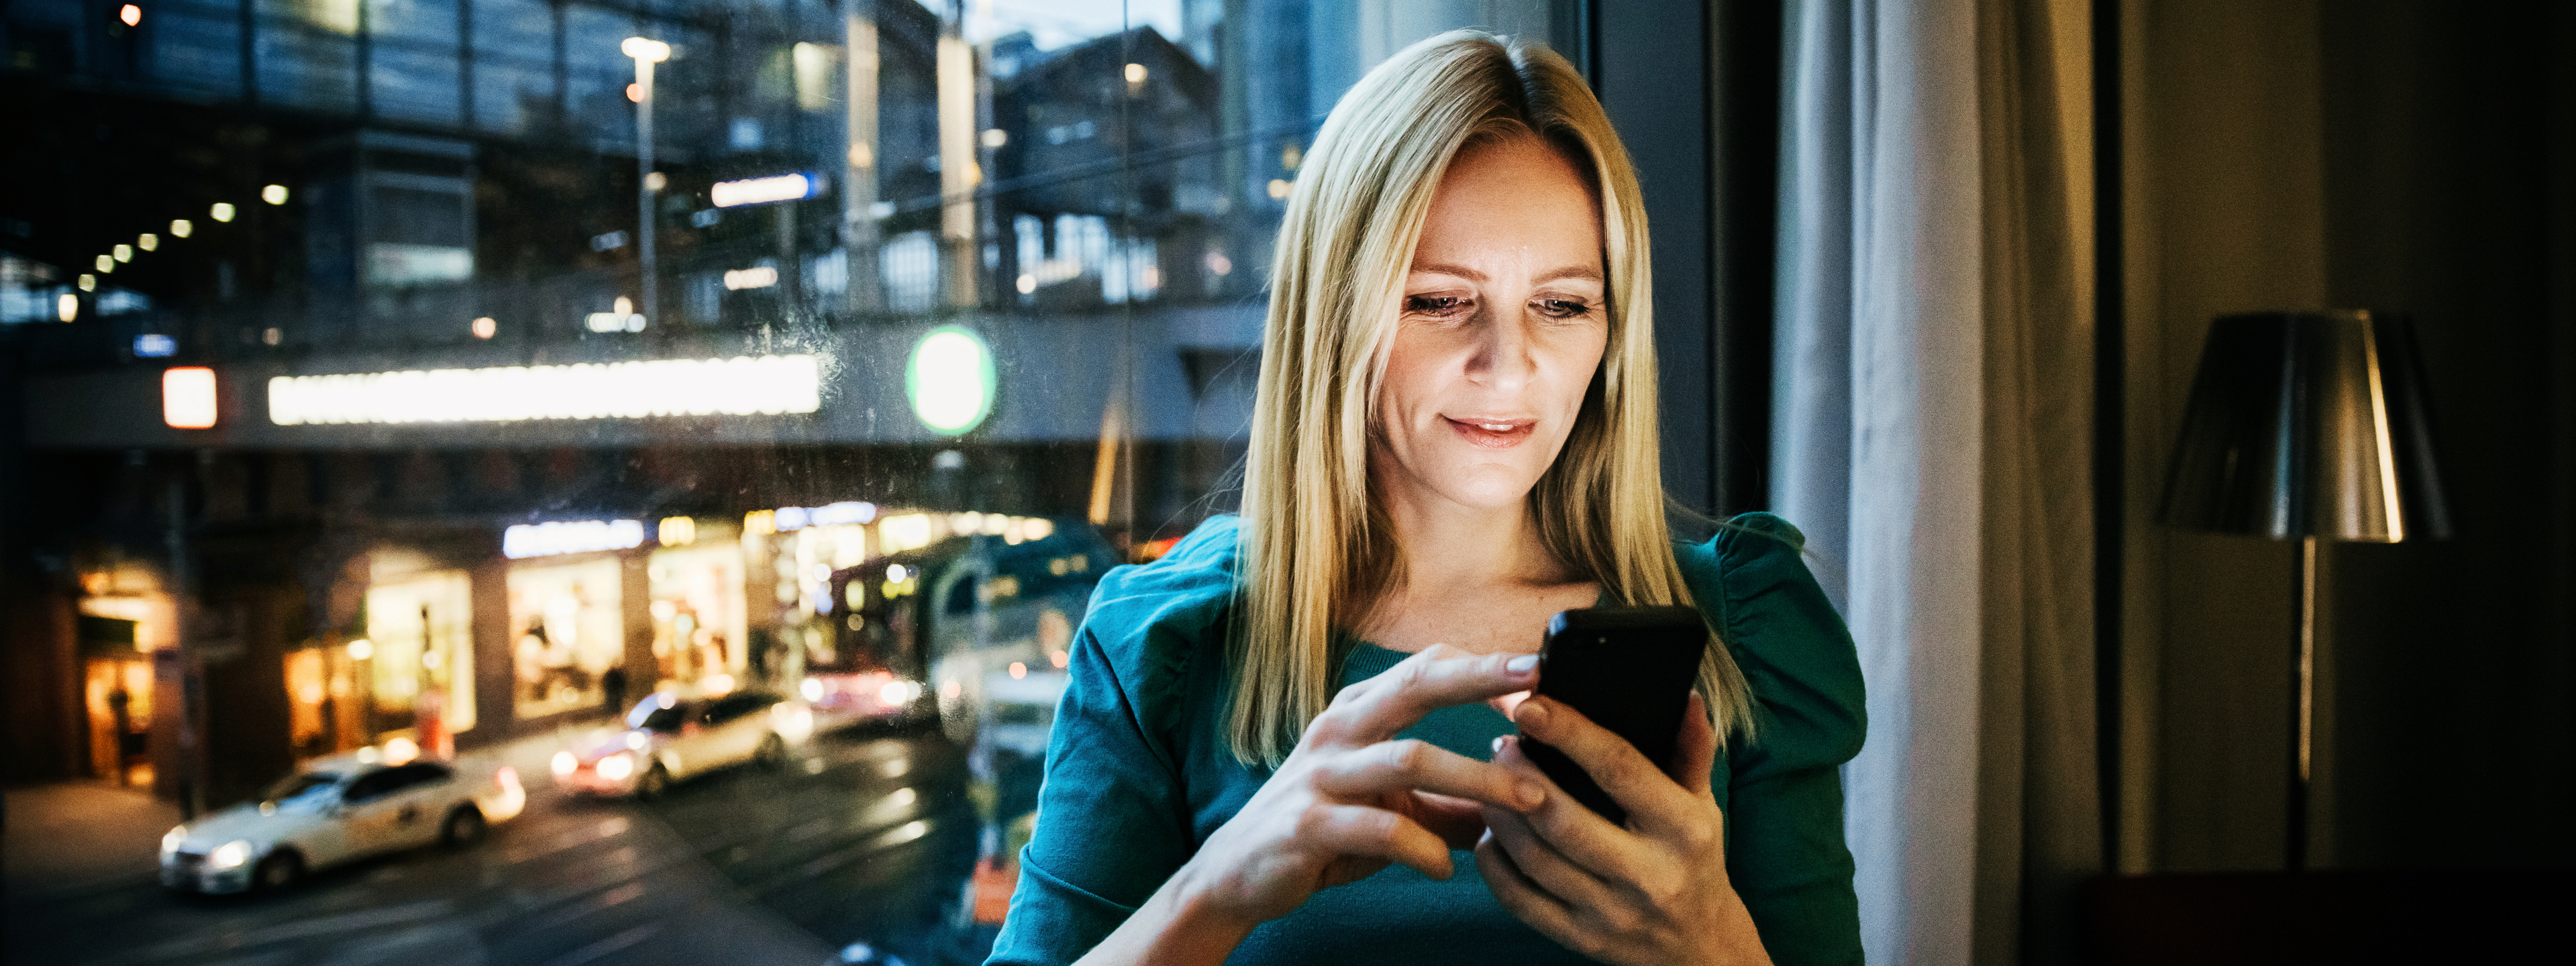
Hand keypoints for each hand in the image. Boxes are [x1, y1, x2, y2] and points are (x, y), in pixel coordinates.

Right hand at [1173, 644, 1550, 927]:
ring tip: (1528, 800)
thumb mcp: (1392, 807)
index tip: (1541, 666)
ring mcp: (1321, 774)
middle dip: (1479, 678)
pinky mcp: (1308, 825)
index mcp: (1359, 711)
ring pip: (1409, 758)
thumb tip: (1524, 802)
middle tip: (1538, 685)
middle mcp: (1339, 729)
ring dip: (1476, 777)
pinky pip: (1378, 829)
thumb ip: (1452, 802)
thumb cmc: (1326, 828)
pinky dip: (1422, 847)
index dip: (1483, 664)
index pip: (1426, 667)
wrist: (1237, 872)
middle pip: (1416, 685)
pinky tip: (1446, 866)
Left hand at [1476, 692, 1772, 965]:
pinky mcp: (1582, 941)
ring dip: (1500, 814)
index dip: (1570, 733)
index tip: (1530, 705)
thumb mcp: (1703, 805)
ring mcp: (1612, 914)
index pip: (1620, 769)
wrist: (1701, 947)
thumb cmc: (1694, 860)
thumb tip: (1686, 696)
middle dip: (1519, 776)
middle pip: (1564, 819)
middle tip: (1500, 745)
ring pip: (1536, 858)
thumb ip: (1691, 751)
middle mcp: (1650, 875)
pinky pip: (1521, 900)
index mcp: (1683, 830)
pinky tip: (1490, 834)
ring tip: (1488, 781)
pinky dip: (1495, 863)